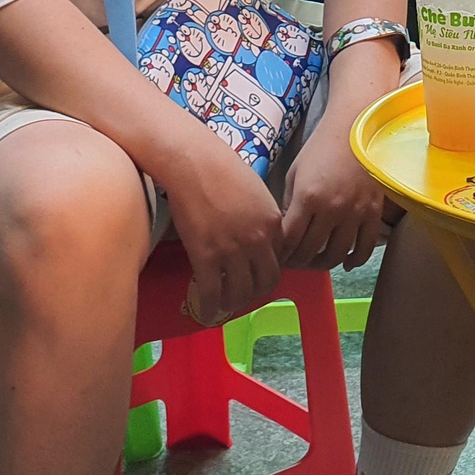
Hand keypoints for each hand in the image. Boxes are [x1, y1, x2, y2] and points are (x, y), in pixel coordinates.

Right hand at [161, 128, 283, 326]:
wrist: (193, 162)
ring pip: (242, 292)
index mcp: (273, 222)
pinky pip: (213, 293)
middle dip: (257, 293)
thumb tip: (257, 232)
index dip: (269, 270)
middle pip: (266, 281)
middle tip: (245, 294)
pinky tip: (208, 312)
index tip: (258, 274)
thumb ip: (262, 215)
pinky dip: (211, 307)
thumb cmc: (221, 167)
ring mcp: (233, 250)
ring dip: (235, 303)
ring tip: (226, 305)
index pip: (281, 259)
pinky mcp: (207, 257)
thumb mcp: (255, 190)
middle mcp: (258, 240)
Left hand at [279, 116, 388, 270]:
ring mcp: (355, 212)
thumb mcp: (295, 172)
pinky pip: (364, 247)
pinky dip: (354, 259)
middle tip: (293, 262)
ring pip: (336, 254)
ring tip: (315, 261)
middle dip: (297, 261)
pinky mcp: (373, 212)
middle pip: (310, 251)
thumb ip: (289, 203)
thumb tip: (286, 231)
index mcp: (307, 197)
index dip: (280, 253)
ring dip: (322, 264)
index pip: (289, 240)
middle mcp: (331, 209)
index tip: (277, 256)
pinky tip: (345, 261)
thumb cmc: (321, 147)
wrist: (355, 128)